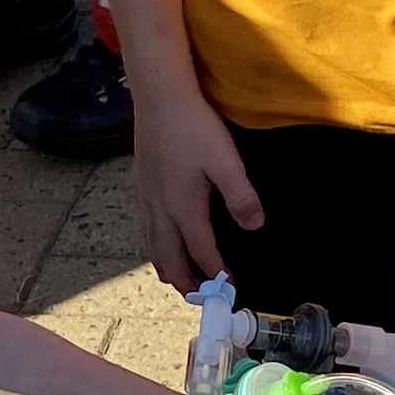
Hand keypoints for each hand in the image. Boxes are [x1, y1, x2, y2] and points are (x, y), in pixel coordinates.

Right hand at [129, 80, 263, 292]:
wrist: (159, 97)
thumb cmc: (193, 126)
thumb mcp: (226, 161)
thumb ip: (241, 196)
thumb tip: (255, 226)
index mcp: (183, 207)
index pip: (200, 251)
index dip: (214, 272)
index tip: (227, 289)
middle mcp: (160, 209)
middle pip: (168, 257)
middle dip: (183, 281)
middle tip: (198, 297)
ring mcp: (146, 197)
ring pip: (151, 246)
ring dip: (165, 267)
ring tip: (176, 279)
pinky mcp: (140, 185)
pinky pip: (143, 228)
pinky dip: (152, 246)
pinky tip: (158, 240)